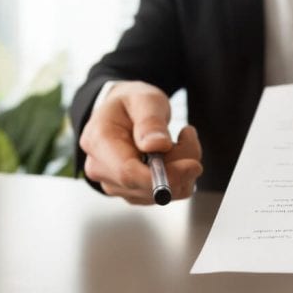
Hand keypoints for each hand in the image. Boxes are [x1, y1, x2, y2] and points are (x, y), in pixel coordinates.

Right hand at [79, 81, 202, 203]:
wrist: (122, 113)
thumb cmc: (131, 103)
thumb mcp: (144, 99)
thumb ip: (150, 120)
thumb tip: (157, 145)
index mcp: (98, 142)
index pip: (128, 173)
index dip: (163, 176)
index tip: (193, 165)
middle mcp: (100, 169)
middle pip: (147, 185)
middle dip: (179, 166)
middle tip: (188, 135)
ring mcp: (114, 184)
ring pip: (160, 193)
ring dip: (180, 169)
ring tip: (180, 139)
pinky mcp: (131, 193)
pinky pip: (164, 193)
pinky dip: (178, 176)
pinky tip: (174, 154)